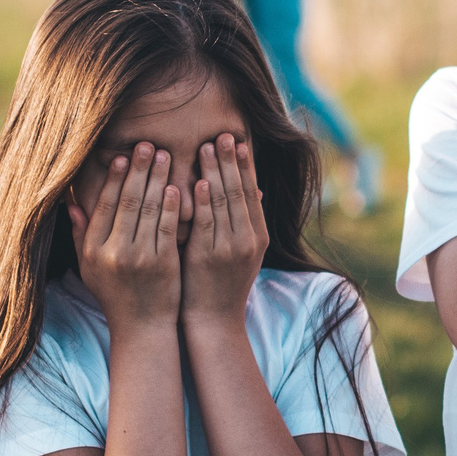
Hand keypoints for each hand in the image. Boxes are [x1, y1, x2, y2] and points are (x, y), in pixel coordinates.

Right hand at [70, 145, 181, 332]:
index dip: (114, 179)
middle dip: (138, 170)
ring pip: (150, 210)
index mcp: (94, 250)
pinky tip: (177, 186)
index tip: (122, 156)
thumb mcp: (89, 269)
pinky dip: (172, 205)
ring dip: (158, 179)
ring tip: (165, 156)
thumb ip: (81, 235)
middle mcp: (114, 252)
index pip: (105, 206)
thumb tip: (71, 202)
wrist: (143, 328)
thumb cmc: (115, 296)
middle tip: (148, 144)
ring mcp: (140, 258)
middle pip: (128, 202)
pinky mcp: (164, 264)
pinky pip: (168, 227)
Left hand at [182, 134, 267, 325]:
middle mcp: (248, 240)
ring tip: (207, 146)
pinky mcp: (209, 256)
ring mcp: (230, 248)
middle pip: (240, 191)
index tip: (238, 141)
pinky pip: (206, 222)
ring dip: (215, 172)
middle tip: (222, 134)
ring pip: (224, 202)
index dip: (245, 166)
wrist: (213, 322)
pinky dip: (203, 200)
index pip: (252, 193)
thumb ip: (242, 224)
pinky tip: (198, 180)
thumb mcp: (241, 254)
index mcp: (258, 237)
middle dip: (231, 161)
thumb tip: (248, 192)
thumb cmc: (220, 285)